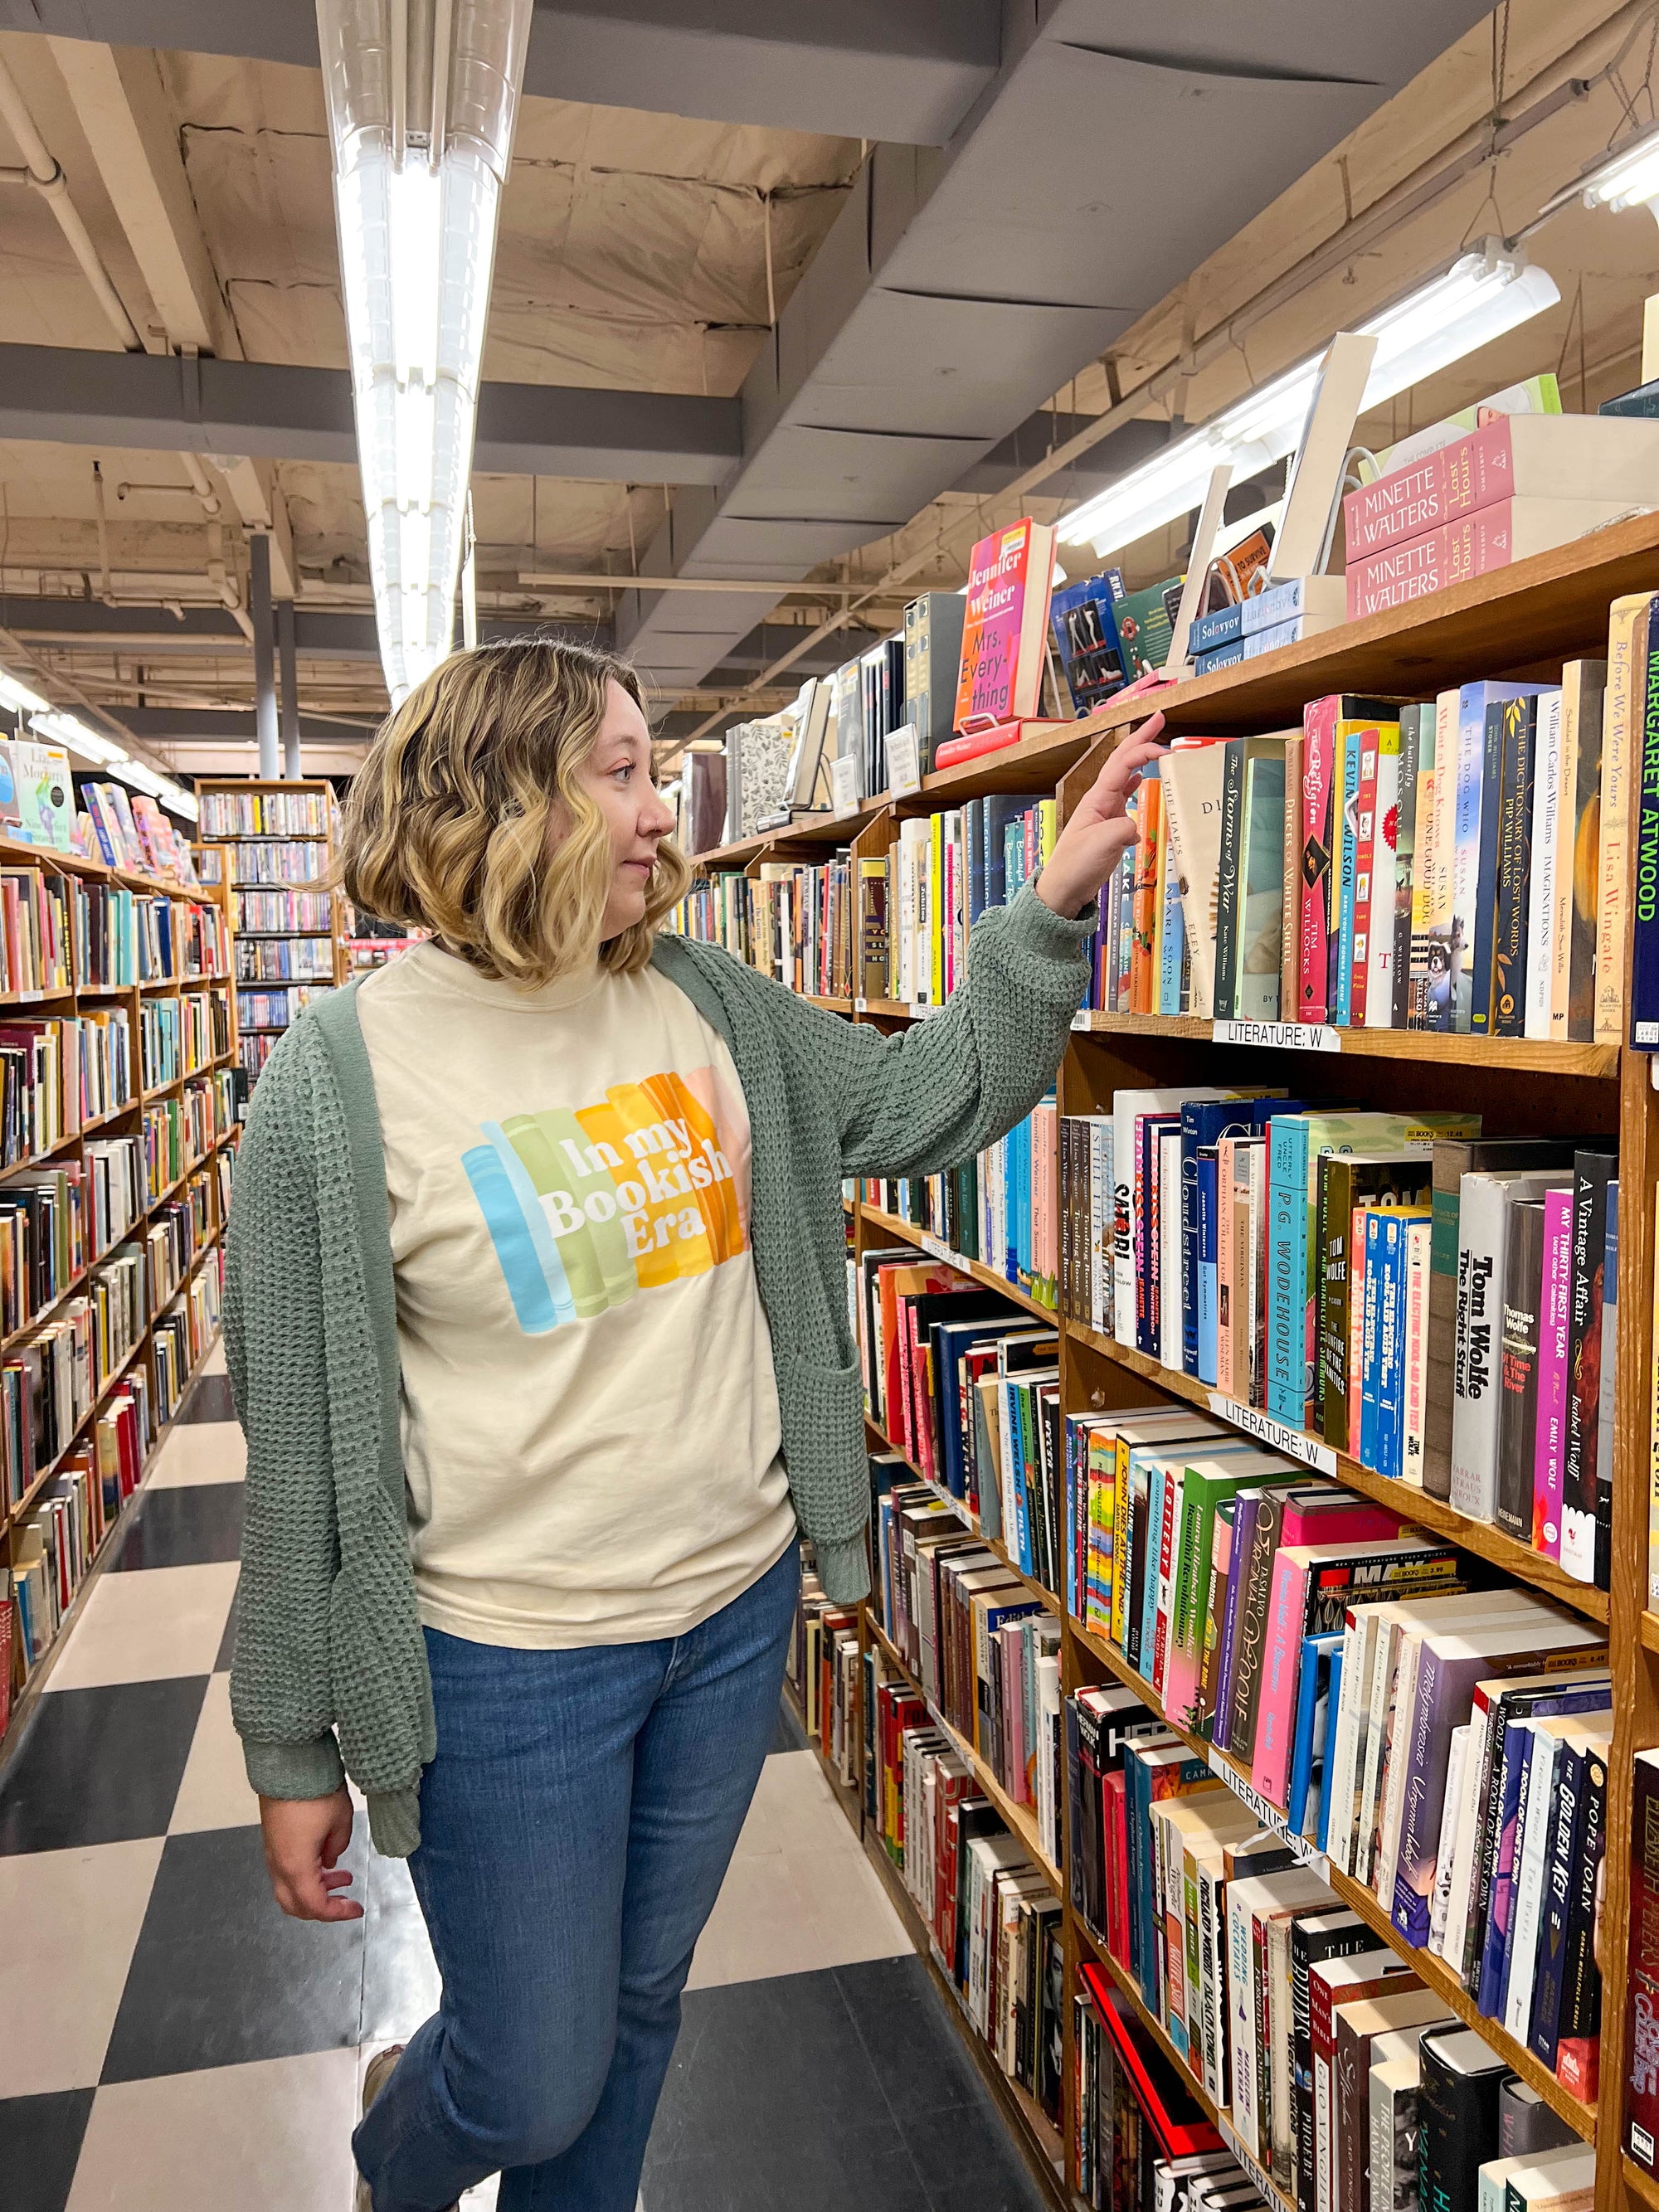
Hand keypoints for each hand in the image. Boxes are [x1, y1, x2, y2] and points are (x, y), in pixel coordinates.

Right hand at [259, 1788, 362, 1920]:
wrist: (287, 1762)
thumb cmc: (315, 1790)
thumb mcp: (341, 1820)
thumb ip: (338, 1847)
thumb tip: (331, 1861)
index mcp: (295, 1865)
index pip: (314, 1905)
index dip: (337, 1912)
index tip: (356, 1909)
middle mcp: (278, 1864)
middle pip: (295, 1904)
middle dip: (322, 1908)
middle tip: (346, 1899)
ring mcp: (271, 1852)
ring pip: (288, 1888)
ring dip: (314, 1889)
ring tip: (343, 1876)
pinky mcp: (271, 1839)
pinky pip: (286, 1870)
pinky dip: (305, 1875)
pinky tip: (326, 1859)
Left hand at [1035, 713, 1169, 919]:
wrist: (1063, 890)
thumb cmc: (1075, 866)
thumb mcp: (1103, 844)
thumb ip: (1124, 828)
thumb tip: (1136, 827)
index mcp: (1096, 799)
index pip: (1122, 765)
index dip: (1143, 751)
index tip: (1164, 749)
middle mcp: (1100, 800)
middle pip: (1122, 761)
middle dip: (1140, 738)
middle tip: (1159, 717)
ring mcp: (1105, 813)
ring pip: (1125, 777)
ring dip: (1140, 757)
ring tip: (1155, 742)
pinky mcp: (1110, 828)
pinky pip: (1125, 798)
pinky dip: (1136, 784)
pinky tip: (1143, 779)